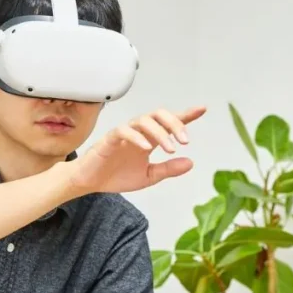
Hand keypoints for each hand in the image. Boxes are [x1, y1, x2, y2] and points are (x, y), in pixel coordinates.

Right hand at [65, 106, 206, 195]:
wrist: (91, 182)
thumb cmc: (117, 175)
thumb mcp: (149, 176)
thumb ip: (169, 169)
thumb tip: (191, 162)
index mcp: (150, 139)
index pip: (170, 123)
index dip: (186, 115)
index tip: (202, 109)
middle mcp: (139, 132)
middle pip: (159, 115)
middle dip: (175, 124)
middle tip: (186, 141)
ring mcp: (124, 134)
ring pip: (144, 121)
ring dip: (160, 132)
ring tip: (170, 148)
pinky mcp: (110, 139)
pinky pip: (124, 131)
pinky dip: (137, 137)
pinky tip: (147, 147)